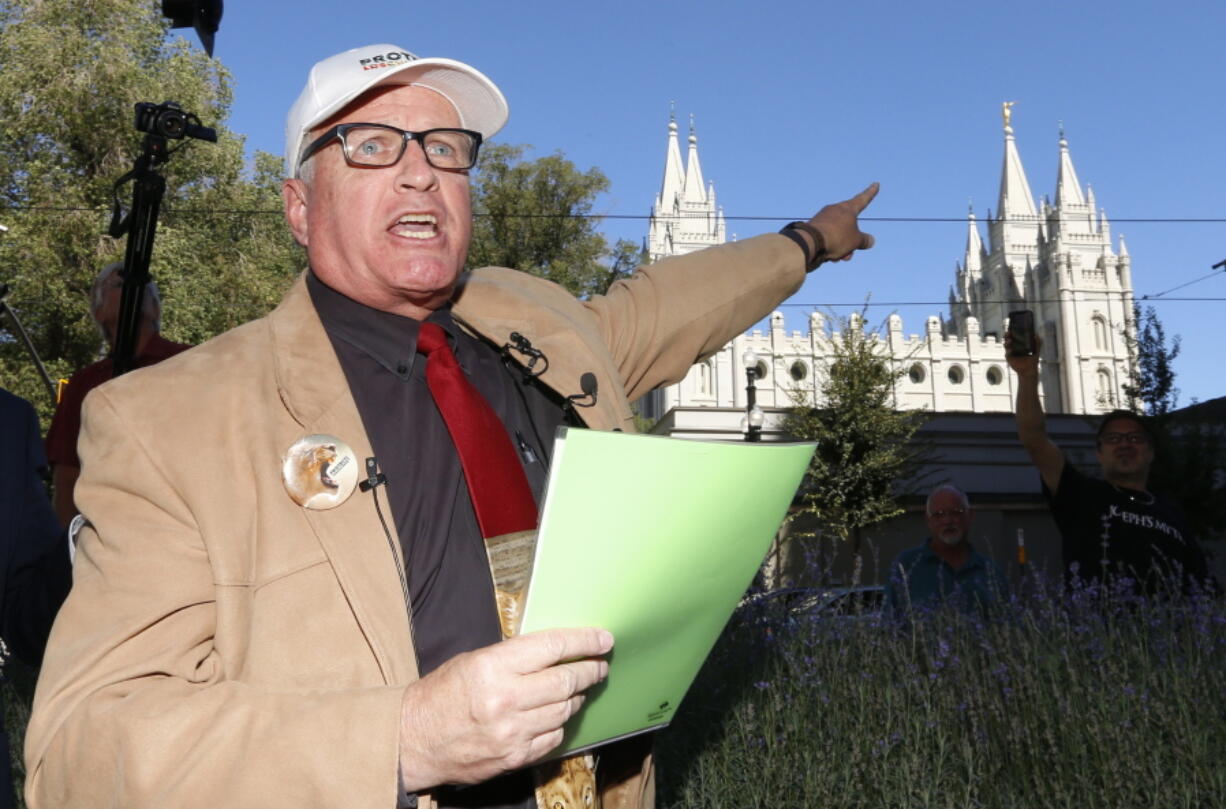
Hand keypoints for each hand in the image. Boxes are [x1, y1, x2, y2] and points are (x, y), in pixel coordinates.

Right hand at [397, 627, 612, 790]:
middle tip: (600, 665)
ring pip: (564, 710)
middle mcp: (505, 699)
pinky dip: (560, 724)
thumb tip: (556, 651)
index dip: (584, 641)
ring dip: (576, 697)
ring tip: (578, 689)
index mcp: (493, 667)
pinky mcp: (514, 757)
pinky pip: (553, 738)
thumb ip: (514, 657)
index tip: (603, 638)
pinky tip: (557, 715)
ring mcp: (512, 732)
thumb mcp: (473, 661)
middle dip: (590, 671)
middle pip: (566, 681)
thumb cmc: (442, 694)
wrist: (413, 740)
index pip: (552, 647)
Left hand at [809, 182, 878, 261]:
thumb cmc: (836, 237)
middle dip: (851, 242)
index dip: (870, 193)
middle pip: (849, 226)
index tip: (875, 184)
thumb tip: (870, 241)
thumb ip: (864, 240)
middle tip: (849, 253)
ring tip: (838, 256)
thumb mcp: (856, 241)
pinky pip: (828, 239)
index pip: (862, 199)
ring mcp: (823, 219)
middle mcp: (835, 210)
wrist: (810, 242)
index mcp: (848, 208)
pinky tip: (828, 256)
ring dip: (841, 248)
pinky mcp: (814, 228)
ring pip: (839, 235)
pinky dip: (831, 248)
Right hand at [1004, 332, 1042, 375]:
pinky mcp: (1009, 357)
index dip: (1012, 331)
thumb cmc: (1033, 359)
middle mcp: (1014, 346)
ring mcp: (1010, 351)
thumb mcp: (1036, 349)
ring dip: (1007, 342)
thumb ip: (1038, 342)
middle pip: (1008, 338)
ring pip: (1006, 344)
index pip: (1014, 335)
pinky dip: (1008, 351)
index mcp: (1019, 342)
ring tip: (1010, 341)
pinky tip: (1011, 350)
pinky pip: (1007, 353)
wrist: (1029, 369)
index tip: (1012, 328)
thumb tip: (1037, 334)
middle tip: (1009, 333)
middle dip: (1007, 335)